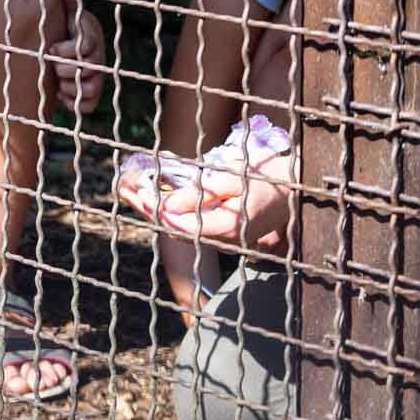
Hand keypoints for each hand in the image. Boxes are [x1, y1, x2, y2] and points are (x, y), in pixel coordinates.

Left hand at [49, 0, 106, 115]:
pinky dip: (71, 103)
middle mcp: (98, 59)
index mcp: (91, 39)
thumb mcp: (67, 14)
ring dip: (68, 86)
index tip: (51, 48)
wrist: (67, 54)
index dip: (64, 50)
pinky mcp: (92, 96)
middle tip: (52, 65)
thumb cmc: (65, 31)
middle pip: (85, 69)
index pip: (84, 46)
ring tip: (57, 80)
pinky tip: (59, 94)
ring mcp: (97, 78)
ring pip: (87, 89)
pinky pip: (88, 106)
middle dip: (63, 69)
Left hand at [117, 148, 295, 253]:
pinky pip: (188, 227)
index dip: (158, 211)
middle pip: (175, 229)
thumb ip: (203, 192)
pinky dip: (168, 213)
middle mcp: (223, 239)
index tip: (139, 193)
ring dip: (154, 211)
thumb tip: (168, 203)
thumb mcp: (235, 179)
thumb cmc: (267, 181)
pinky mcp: (221, 234)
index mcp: (228, 227)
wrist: (294, 192)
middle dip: (148, 209)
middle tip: (125, 188)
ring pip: (179, 229)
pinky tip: (152, 198)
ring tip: (130, 190)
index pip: (182, 226)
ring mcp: (223, 240)